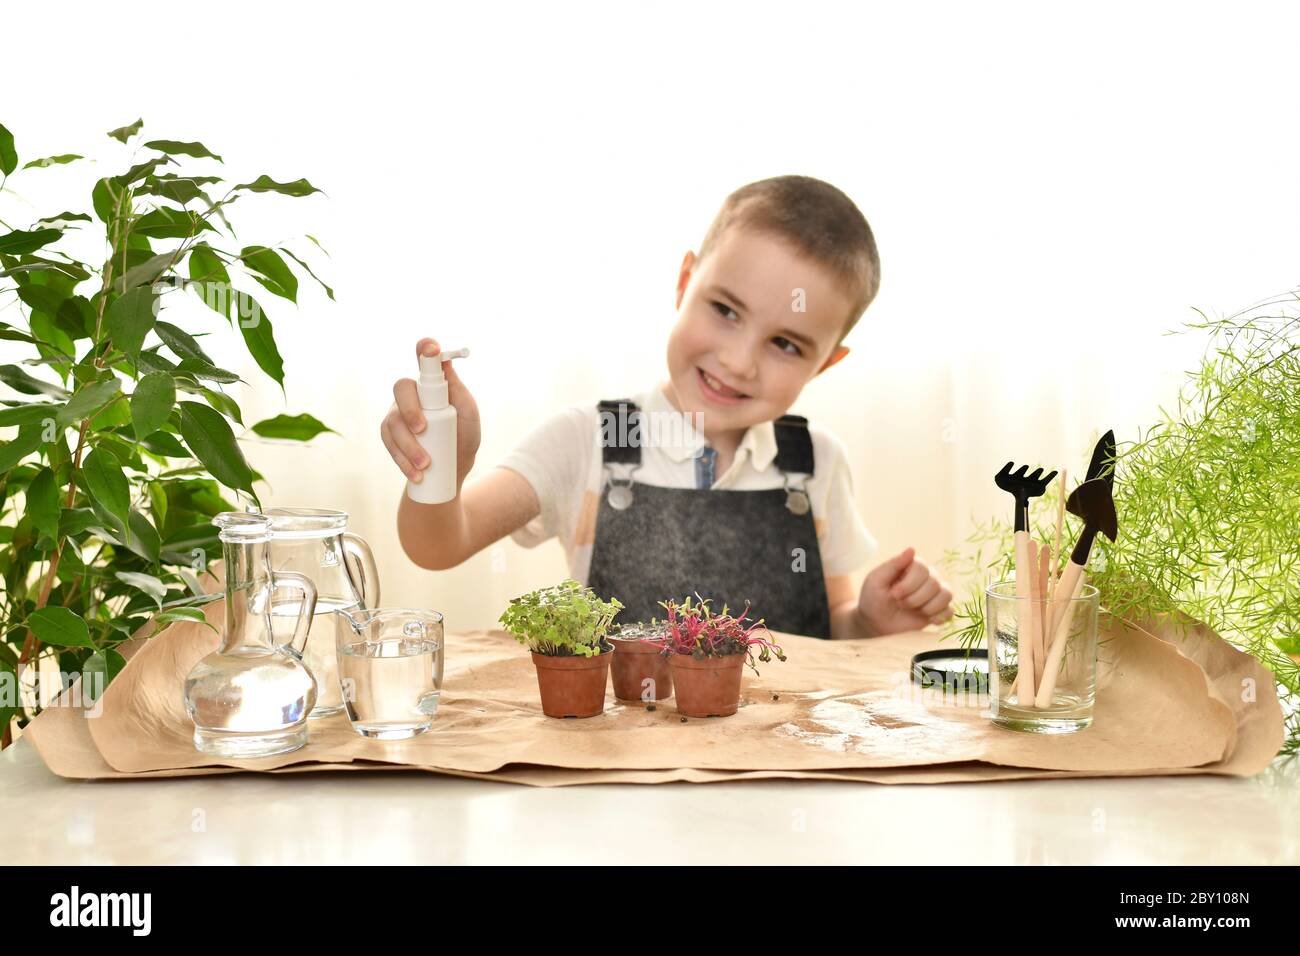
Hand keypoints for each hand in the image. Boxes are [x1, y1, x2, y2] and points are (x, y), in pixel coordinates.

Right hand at [381, 338, 480, 487]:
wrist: (451, 471)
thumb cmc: (463, 438)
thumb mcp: (468, 415)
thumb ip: (458, 391)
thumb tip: (446, 361)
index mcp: (432, 385)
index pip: (425, 361)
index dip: (425, 349)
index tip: (431, 348)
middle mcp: (411, 395)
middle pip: (401, 388)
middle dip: (410, 410)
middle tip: (423, 429)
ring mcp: (397, 414)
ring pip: (393, 421)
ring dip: (408, 444)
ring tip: (425, 464)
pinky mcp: (390, 435)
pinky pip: (388, 443)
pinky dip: (401, 459)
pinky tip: (415, 473)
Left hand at [857, 547, 953, 635]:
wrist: (876, 622)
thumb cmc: (874, 597)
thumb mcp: (877, 580)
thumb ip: (894, 564)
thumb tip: (912, 549)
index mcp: (912, 566)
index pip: (923, 569)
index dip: (909, 585)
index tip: (894, 595)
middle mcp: (928, 576)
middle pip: (934, 583)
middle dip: (914, 599)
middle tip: (900, 604)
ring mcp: (935, 593)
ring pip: (946, 595)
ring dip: (927, 608)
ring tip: (912, 610)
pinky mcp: (940, 610)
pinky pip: (950, 611)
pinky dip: (939, 617)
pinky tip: (926, 619)